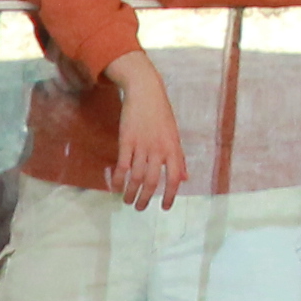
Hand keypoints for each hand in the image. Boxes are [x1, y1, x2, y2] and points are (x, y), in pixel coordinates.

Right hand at [108, 57, 184, 209]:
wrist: (145, 92)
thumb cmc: (161, 114)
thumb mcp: (174, 135)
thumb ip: (178, 158)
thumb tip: (185, 178)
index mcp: (173, 148)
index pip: (174, 177)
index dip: (170, 195)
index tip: (164, 208)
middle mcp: (159, 149)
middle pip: (153, 181)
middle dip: (145, 198)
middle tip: (139, 208)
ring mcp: (142, 145)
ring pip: (136, 176)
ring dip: (131, 191)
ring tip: (126, 201)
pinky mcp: (126, 141)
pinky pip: (122, 166)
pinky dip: (118, 179)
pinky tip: (115, 187)